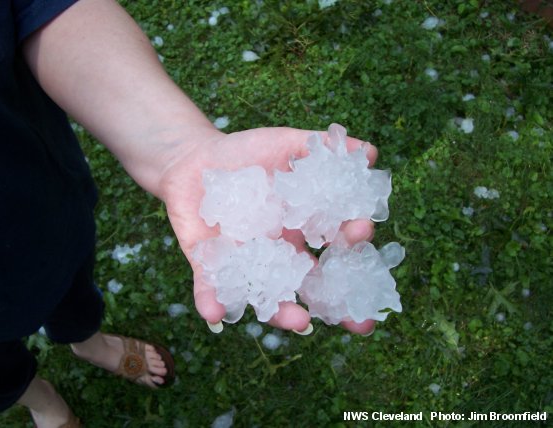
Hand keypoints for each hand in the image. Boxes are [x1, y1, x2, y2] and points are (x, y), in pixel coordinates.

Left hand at [159, 127, 377, 334]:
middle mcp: (278, 253)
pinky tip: (215, 313)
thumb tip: (372, 152)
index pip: (335, 244)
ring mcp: (245, 261)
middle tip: (362, 324)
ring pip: (267, 294)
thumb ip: (321, 148)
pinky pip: (210, 287)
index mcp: (300, 227)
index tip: (363, 232)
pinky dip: (211, 300)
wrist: (196, 159)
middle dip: (336, 305)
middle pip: (310, 285)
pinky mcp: (208, 263)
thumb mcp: (285, 145)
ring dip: (282, 312)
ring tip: (299, 322)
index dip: (353, 243)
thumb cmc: (246, 153)